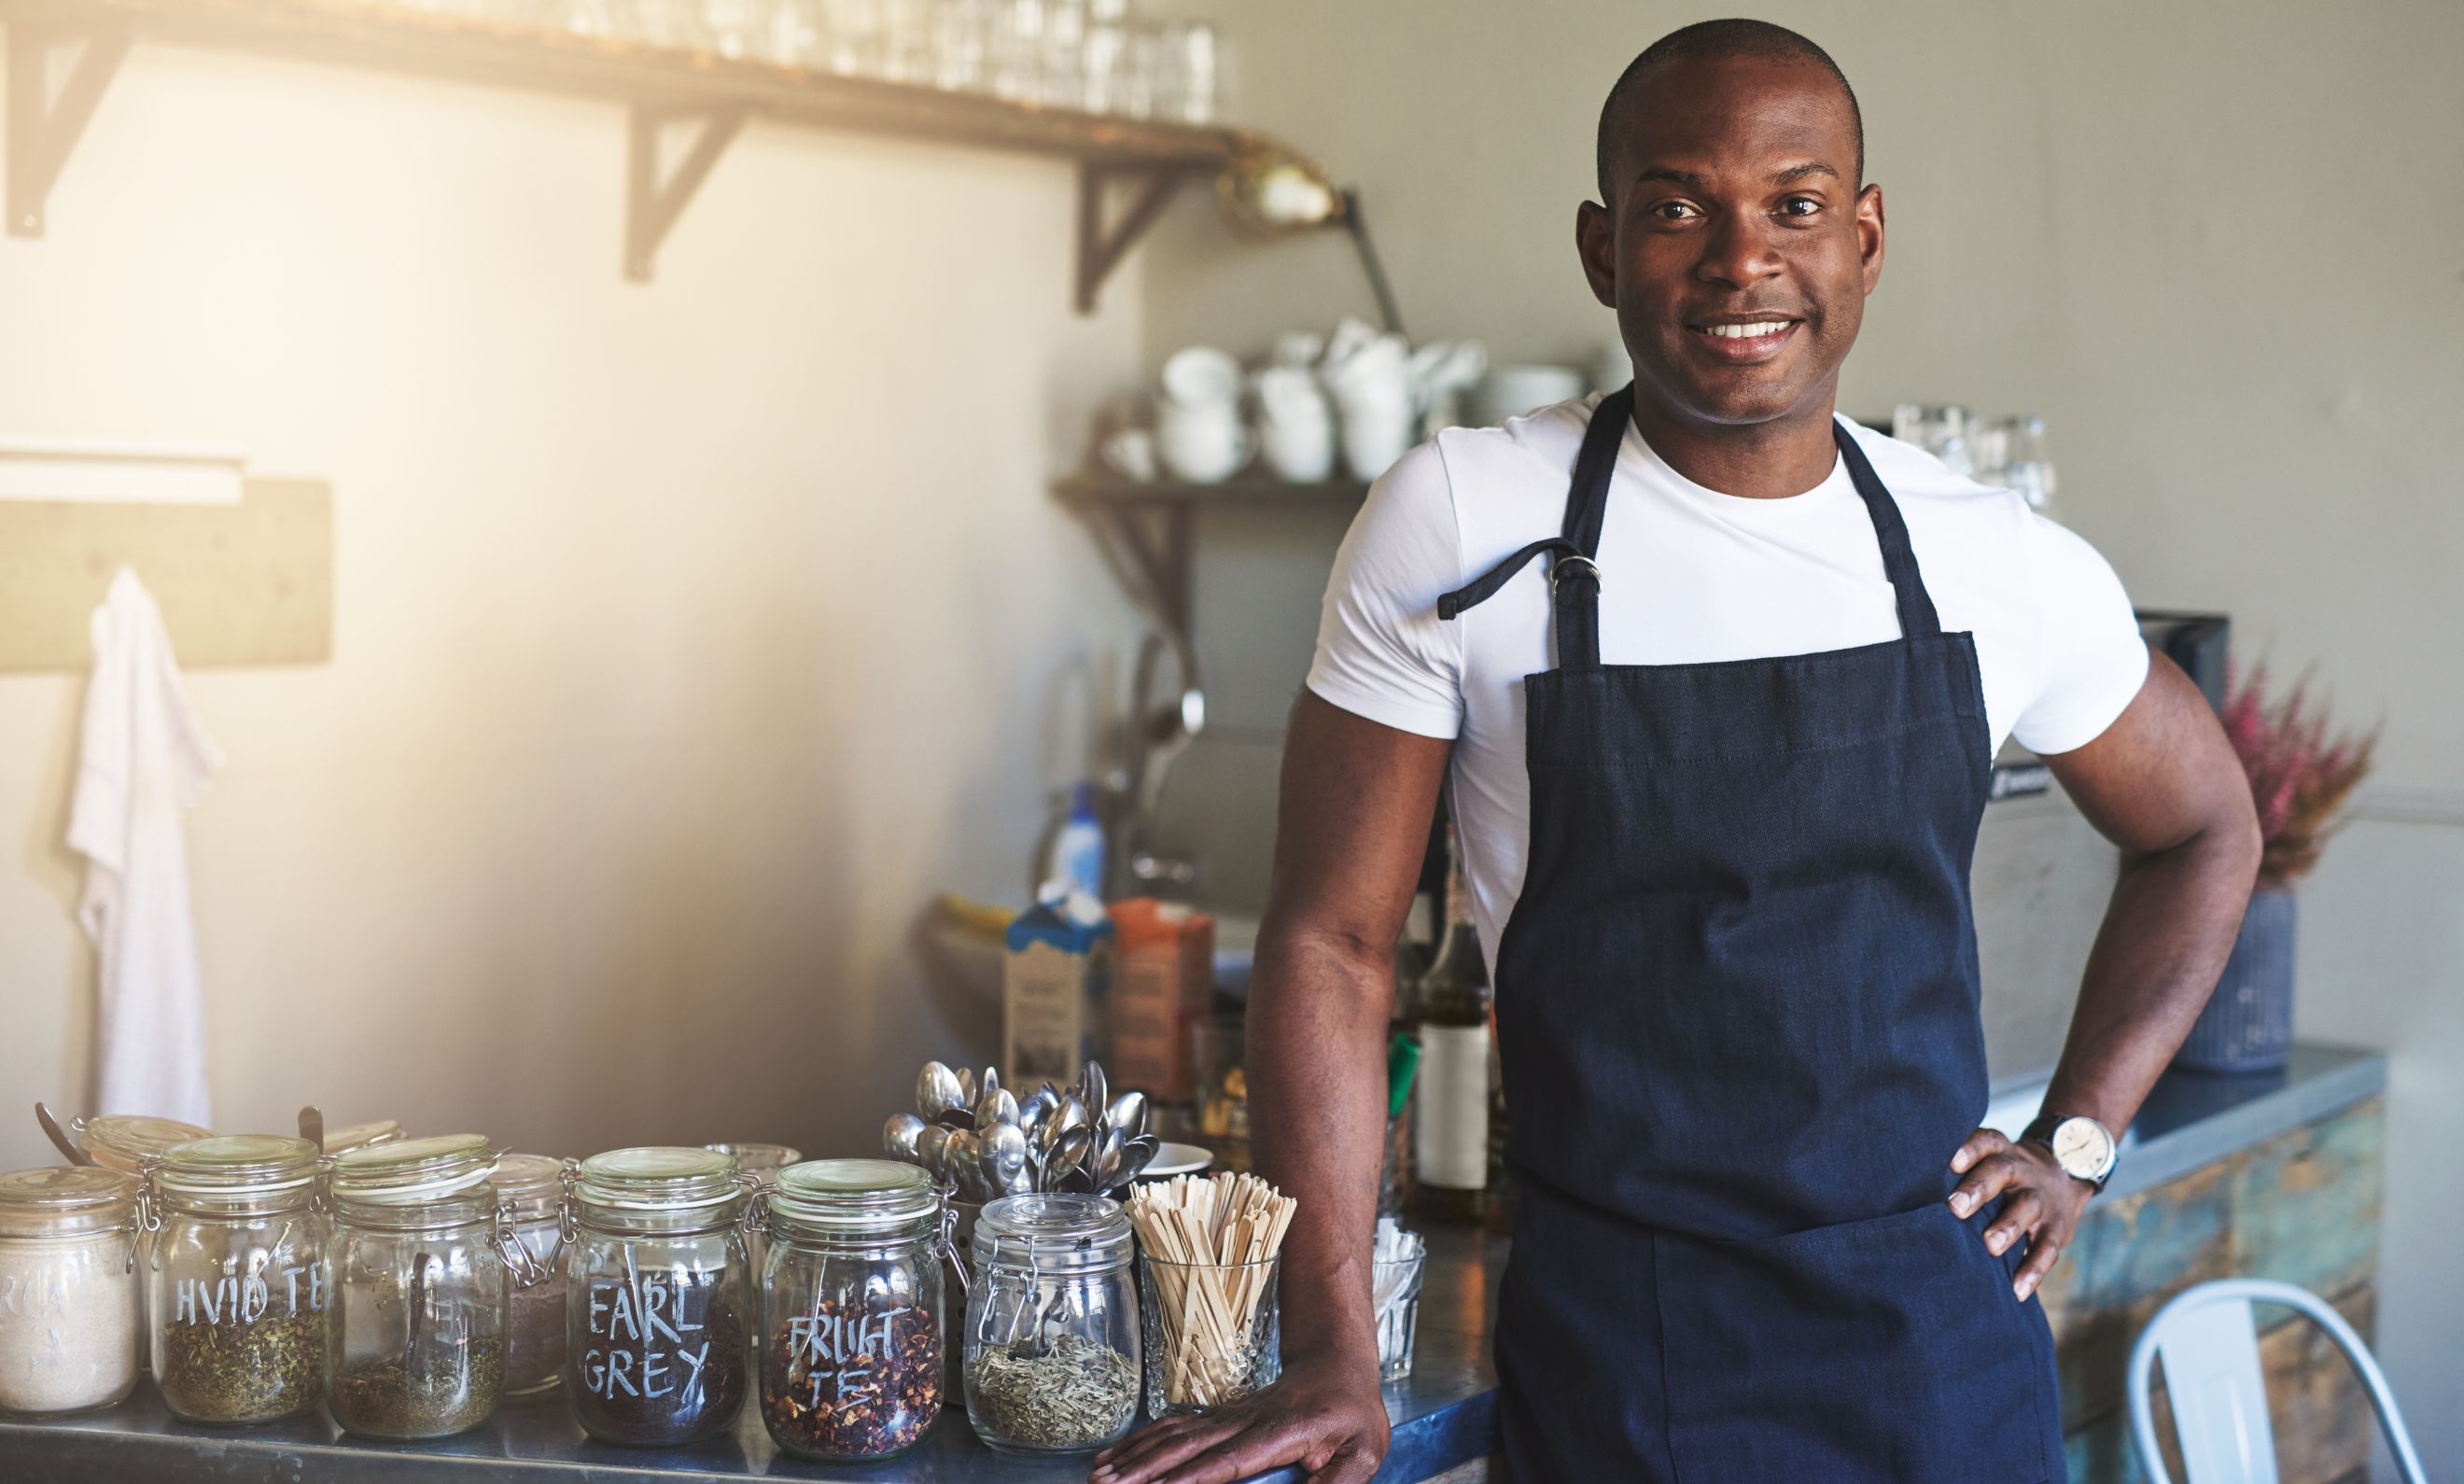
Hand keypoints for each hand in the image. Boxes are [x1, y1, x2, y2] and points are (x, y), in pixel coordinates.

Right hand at [1089, 1347, 1389, 1483]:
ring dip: (1134, 1455)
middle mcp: (1245, 1421)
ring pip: (1172, 1434)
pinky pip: (1173, 1427)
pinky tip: (1117, 1455)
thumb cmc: (1352, 1412)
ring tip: (1099, 1476)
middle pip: (1186, 1447)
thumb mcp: (1364, 1450)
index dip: (1193, 1476)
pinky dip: (1141, 1441)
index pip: (1229, 1460)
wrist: (1337, 1364)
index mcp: (1280, 1433)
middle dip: (1144, 1470)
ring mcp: (1228, 1416)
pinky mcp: (1219, 1417)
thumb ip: (1339, 1482)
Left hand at [1947, 1126, 2090, 1302]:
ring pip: (2028, 1207)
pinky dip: (2034, 1270)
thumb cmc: (2002, 1172)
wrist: (2064, 1173)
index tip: (1951, 1162)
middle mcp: (2021, 1170)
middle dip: (1980, 1187)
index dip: (1970, 1149)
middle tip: (1956, 1207)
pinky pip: (2048, 1248)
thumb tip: (1899, 1183)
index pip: (1985, 1141)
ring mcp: (2041, 1198)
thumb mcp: (1988, 1158)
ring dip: (2008, 1226)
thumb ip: (1957, 1169)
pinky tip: (2017, 1290)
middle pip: (2002, 1171)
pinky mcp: (2058, 1228)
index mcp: (1999, 1151)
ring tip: (1990, 1246)